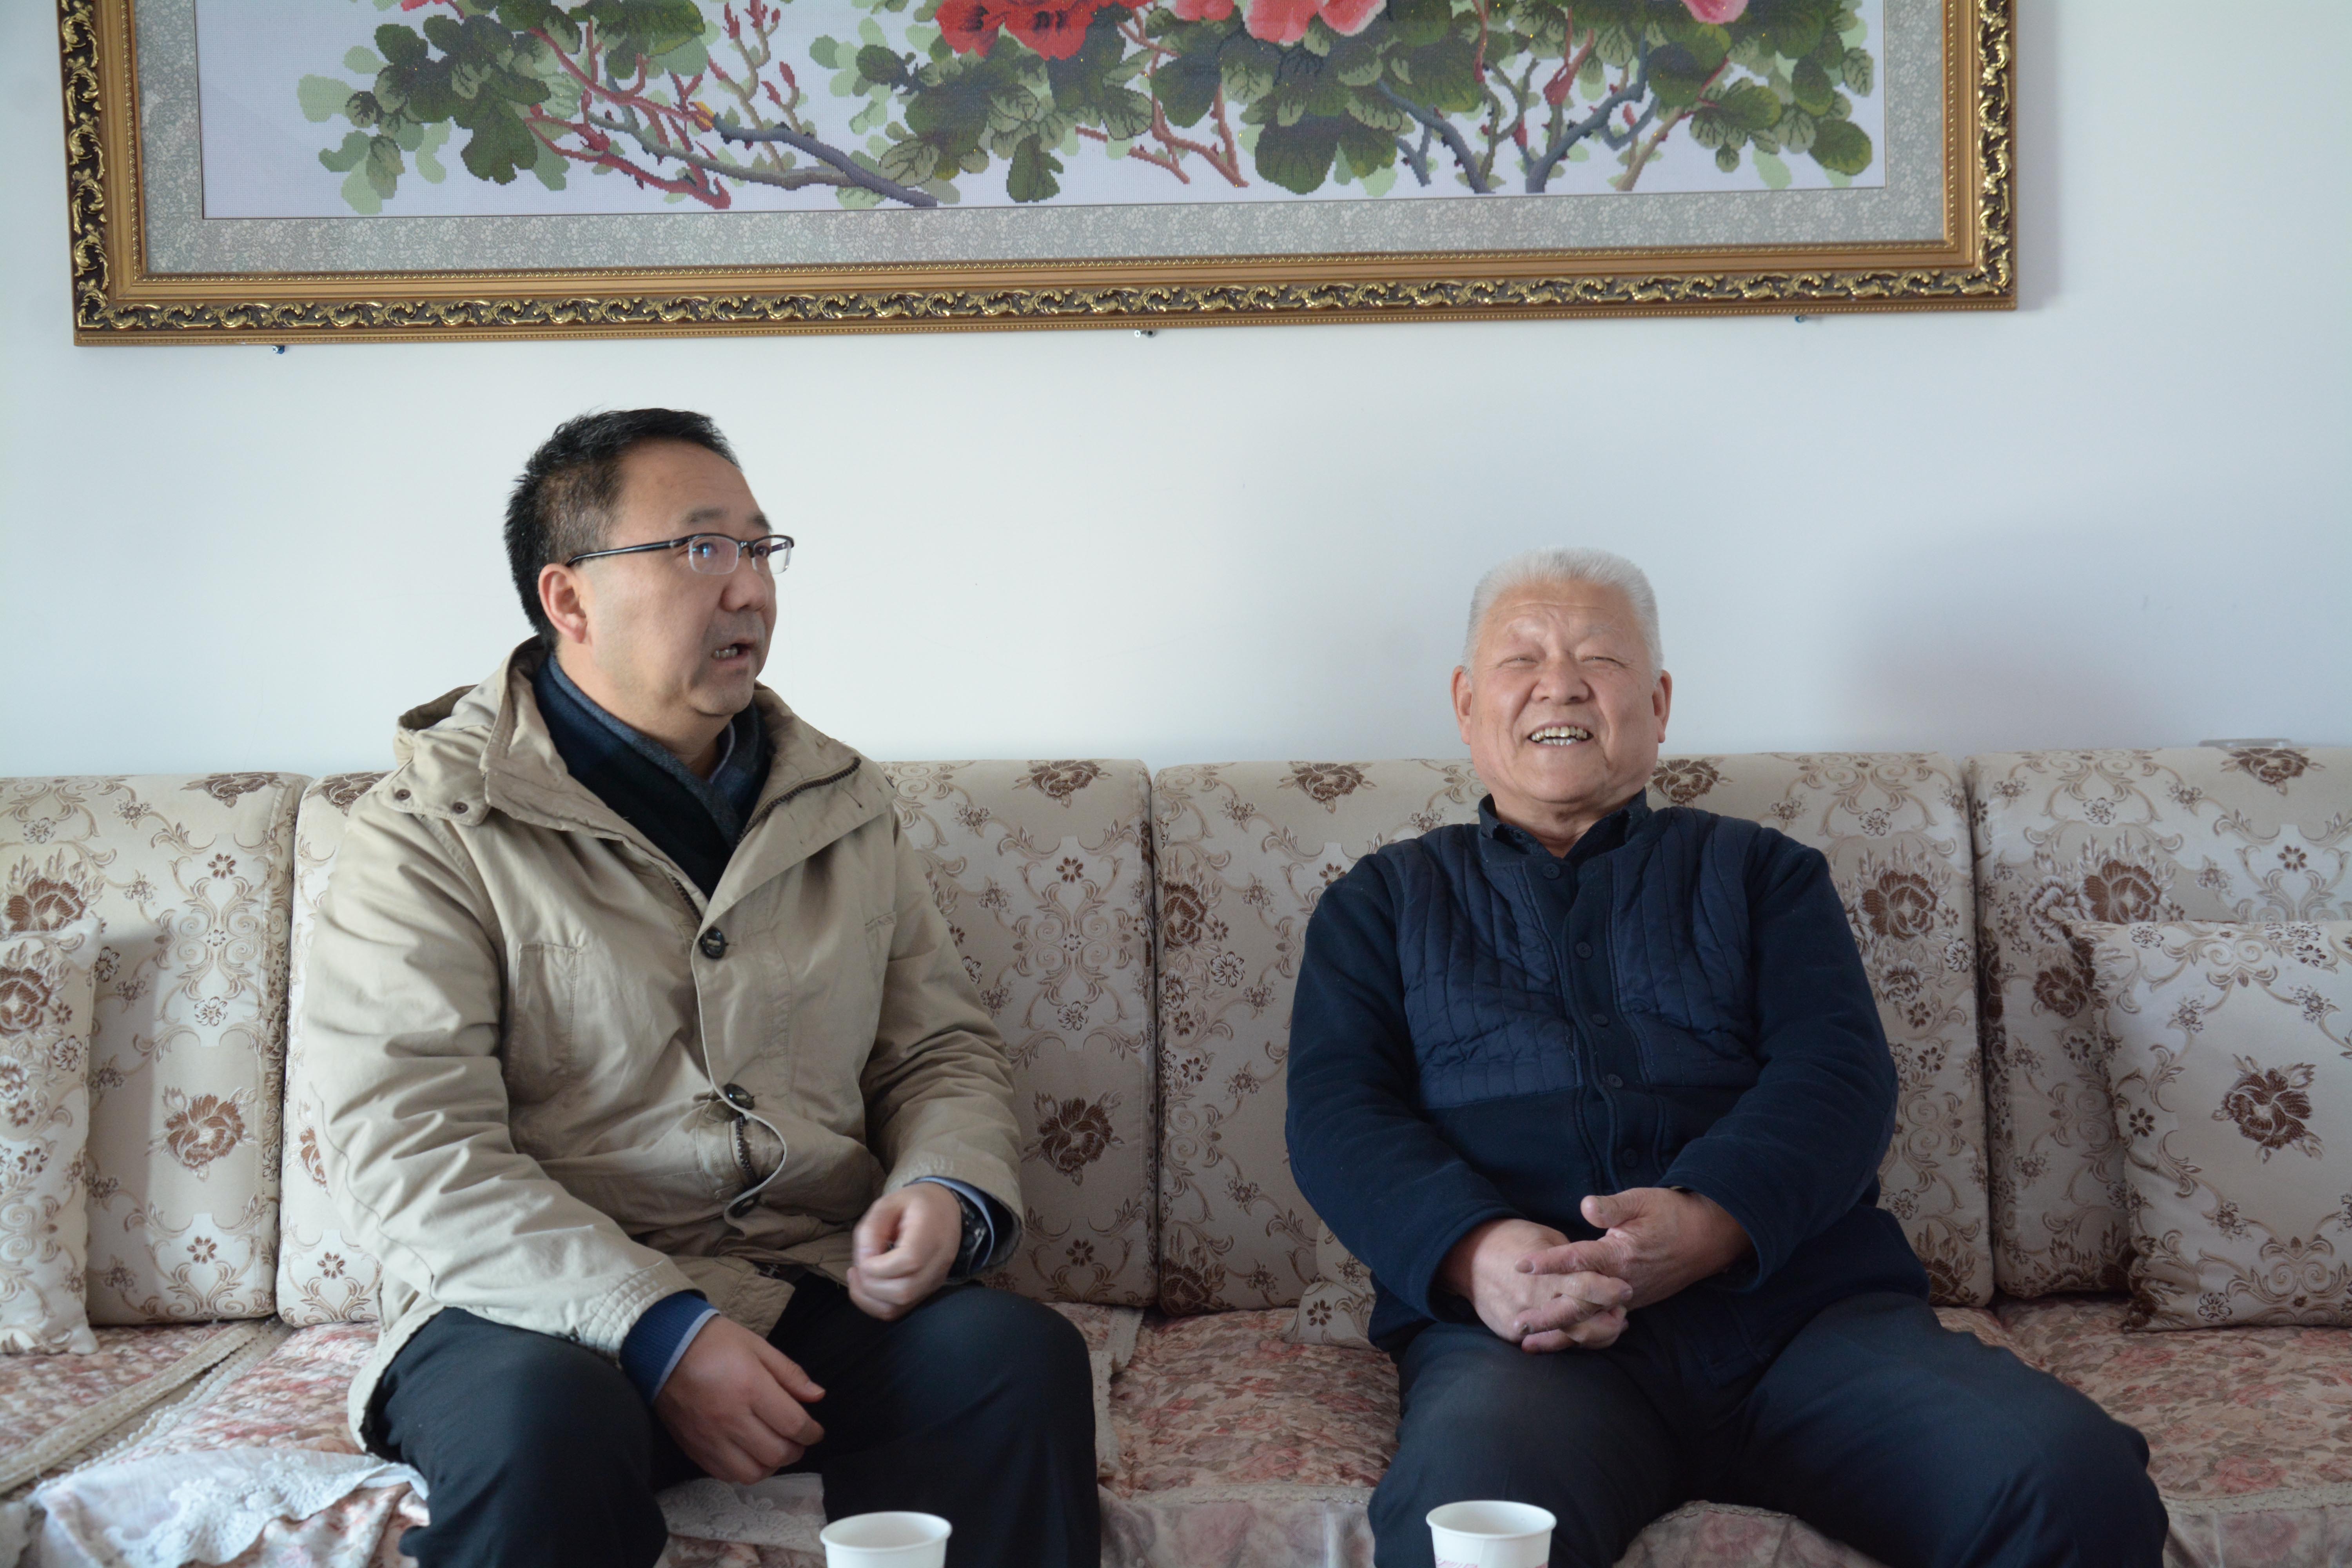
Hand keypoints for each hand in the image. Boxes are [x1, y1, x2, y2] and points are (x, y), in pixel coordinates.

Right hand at [654, 1315, 826, 1484]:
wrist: (664, 1349)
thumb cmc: (715, 1343)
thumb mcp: (758, 1346)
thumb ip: (789, 1374)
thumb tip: (817, 1396)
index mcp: (751, 1388)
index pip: (793, 1425)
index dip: (812, 1432)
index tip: (815, 1430)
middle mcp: (731, 1418)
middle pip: (776, 1453)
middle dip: (796, 1450)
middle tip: (798, 1440)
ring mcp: (711, 1438)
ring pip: (752, 1473)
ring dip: (771, 1465)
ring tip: (774, 1449)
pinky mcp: (694, 1448)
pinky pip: (725, 1475)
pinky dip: (743, 1471)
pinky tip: (749, 1455)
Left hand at [847, 1182, 961, 1320]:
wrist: (945, 1209)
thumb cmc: (914, 1204)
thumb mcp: (889, 1202)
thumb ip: (872, 1229)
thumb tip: (863, 1261)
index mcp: (931, 1235)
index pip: (908, 1262)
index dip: (877, 1265)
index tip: (864, 1253)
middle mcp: (938, 1264)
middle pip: (902, 1292)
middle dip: (869, 1284)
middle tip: (857, 1267)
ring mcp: (934, 1281)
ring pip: (899, 1307)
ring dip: (869, 1298)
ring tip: (859, 1277)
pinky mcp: (927, 1290)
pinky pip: (900, 1310)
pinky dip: (877, 1304)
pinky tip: (869, 1285)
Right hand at [1438, 1218, 1632, 1352]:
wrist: (1467, 1255)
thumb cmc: (1511, 1238)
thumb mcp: (1545, 1237)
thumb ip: (1572, 1259)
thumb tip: (1598, 1272)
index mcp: (1545, 1274)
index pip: (1586, 1288)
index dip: (1610, 1291)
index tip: (1626, 1289)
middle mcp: (1534, 1300)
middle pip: (1582, 1321)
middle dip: (1608, 1319)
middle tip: (1622, 1312)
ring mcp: (1522, 1320)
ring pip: (1568, 1339)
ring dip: (1595, 1334)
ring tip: (1611, 1325)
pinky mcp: (1511, 1332)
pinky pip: (1547, 1341)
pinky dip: (1569, 1339)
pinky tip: (1582, 1333)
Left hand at [1514, 1188, 1752, 1349]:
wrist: (1706, 1238)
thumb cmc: (1670, 1214)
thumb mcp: (1642, 1201)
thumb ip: (1612, 1207)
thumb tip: (1585, 1206)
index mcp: (1620, 1255)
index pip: (1578, 1261)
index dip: (1548, 1263)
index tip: (1520, 1265)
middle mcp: (1622, 1282)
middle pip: (1579, 1304)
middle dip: (1547, 1315)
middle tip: (1516, 1323)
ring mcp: (1628, 1297)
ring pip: (1590, 1321)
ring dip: (1559, 1332)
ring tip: (1528, 1342)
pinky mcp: (1632, 1302)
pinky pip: (1602, 1323)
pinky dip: (1579, 1334)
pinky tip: (1559, 1340)